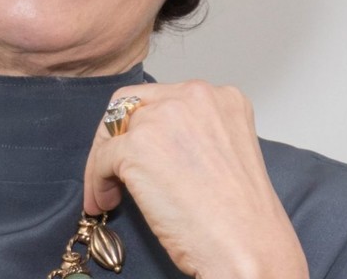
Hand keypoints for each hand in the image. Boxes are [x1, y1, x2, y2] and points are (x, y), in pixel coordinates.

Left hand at [83, 81, 308, 278]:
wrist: (249, 251)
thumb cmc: (242, 220)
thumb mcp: (224, 153)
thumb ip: (191, 134)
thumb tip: (151, 143)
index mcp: (220, 97)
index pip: (162, 98)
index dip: (141, 127)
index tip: (136, 153)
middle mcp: (193, 96)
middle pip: (131, 105)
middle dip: (116, 137)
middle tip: (110, 168)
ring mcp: (164, 117)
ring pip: (113, 130)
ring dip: (104, 162)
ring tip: (106, 193)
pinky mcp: (139, 145)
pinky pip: (103, 158)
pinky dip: (97, 181)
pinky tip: (105, 202)